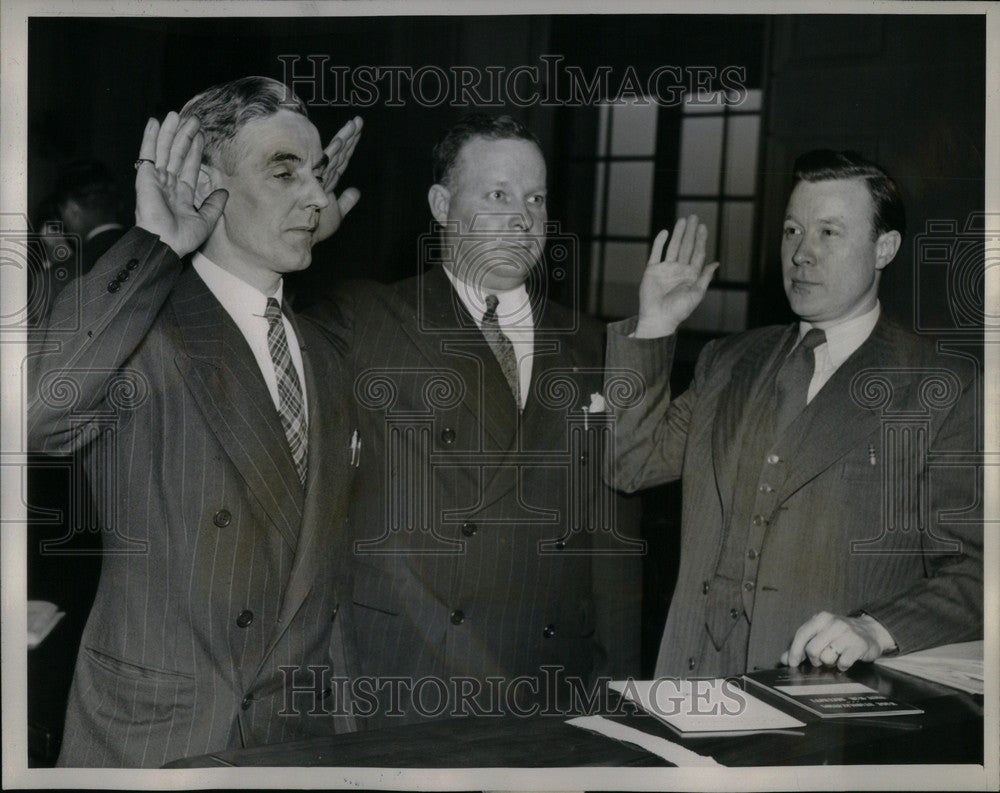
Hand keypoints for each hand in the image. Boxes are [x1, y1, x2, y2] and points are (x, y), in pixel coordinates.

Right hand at [134, 112, 227, 257]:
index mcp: (181, 194)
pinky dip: (150, 138)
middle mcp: (167, 185)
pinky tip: (154, 123)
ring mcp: (155, 179)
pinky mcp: (145, 176)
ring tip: (176, 114)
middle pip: (177, 155)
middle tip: (193, 119)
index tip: (201, 135)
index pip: (189, 167)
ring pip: (164, 150)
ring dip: (169, 132)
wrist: (164, 243)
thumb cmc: (182, 238)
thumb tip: (224, 192)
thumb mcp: (205, 221)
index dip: (194, 151)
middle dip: (184, 136)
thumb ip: (214, 205)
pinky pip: (147, 153)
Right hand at [314, 116, 363, 242]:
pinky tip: (341, 141)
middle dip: (350, 137)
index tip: (357, 130)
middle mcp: (323, 176)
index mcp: (327, 182)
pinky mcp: (314, 181)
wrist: (299, 236)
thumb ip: (346, 202)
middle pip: (340, 153)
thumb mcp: (336, 215)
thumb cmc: (314, 228)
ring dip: (345, 139)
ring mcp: (318, 177)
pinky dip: (333, 152)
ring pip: (335, 154)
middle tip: (359, 121)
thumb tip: (356, 192)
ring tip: (355, 124)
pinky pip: (325, 165)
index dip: (350, 146)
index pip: (342, 160)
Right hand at [634, 215, 719, 338]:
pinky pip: (656, 253)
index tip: (703, 227)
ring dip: (678, 234)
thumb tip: (716, 263)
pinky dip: (660, 242)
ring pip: (673, 247)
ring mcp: (665, 269)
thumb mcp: (697, 294)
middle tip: (694, 217)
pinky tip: (665, 232)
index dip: (701, 240)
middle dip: (690, 232)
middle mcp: (679, 270)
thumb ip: (705, 277)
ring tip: (682, 220)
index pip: (697, 253)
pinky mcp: (652, 270)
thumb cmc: (679, 310)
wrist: (658, 318)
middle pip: (686, 247)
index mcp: (691, 275)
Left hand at [780, 611, 896, 671]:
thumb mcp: (820, 634)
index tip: (792, 663)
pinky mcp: (859, 645)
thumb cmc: (840, 634)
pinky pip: (843, 663)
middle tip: (821, 660)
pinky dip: (842, 666)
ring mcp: (847, 634)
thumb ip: (801, 646)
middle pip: (812, 649)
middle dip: (814, 659)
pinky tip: (844, 661)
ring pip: (827, 657)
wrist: (871, 631)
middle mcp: (834, 623)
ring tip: (835, 658)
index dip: (795, 651)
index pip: (802, 634)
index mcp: (821, 618)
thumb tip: (784, 659)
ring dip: (829, 662)